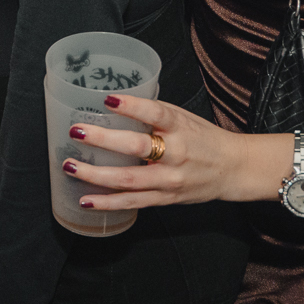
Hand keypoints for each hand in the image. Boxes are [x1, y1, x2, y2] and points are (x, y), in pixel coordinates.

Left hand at [61, 93, 245, 210]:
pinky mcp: (165, 198)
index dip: (132, 106)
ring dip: (96, 175)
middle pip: (136, 147)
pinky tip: (86, 200)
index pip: (155, 112)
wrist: (232, 169)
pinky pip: (133, 202)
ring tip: (71, 167)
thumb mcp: (184, 118)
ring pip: (129, 180)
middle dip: (103, 140)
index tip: (107, 100)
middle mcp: (175, 153)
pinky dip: (108, 203)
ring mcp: (169, 179)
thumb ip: (154, 114)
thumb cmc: (203, 138)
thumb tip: (115, 102)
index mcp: (180, 127)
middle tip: (77, 132)